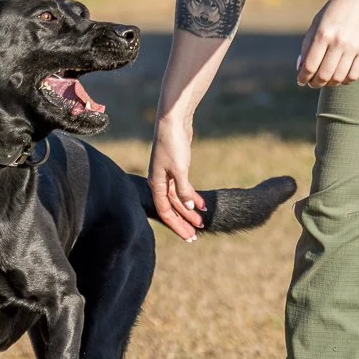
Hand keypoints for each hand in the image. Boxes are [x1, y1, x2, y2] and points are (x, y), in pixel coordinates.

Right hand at [148, 115, 205, 241]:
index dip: (177, 226)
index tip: (189, 236)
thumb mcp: (180, 169)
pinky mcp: (176, 169)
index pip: (165, 211)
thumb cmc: (172, 143)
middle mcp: (159, 182)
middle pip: (172, 208)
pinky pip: (183, 189)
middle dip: (184, 222)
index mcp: (156, 184)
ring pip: (178, 199)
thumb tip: (187, 208)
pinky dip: (192, 197)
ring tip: (202, 221)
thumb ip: (184, 190)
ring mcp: (168, 176)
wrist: (173, 121)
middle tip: (196, 235)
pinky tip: (202, 204)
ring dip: (189, 211)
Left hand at [296, 0, 358, 87]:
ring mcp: (353, 47)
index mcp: (323, 33)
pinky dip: (345, 80)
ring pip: (338, 77)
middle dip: (315, 83)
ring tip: (326, 81)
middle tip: (313, 83)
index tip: (301, 81)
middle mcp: (338, 41)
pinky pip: (354, 74)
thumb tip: (300, 67)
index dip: (303, 77)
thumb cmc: (338, 7)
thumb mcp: (318, 20)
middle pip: (323, 75)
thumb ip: (308, 43)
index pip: (310, 65)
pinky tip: (341, 77)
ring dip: (329, 84)